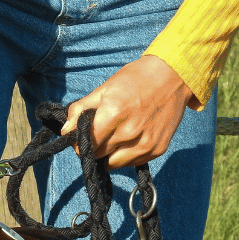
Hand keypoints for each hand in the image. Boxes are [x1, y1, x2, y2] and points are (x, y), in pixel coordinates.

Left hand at [61, 55, 194, 168]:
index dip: (79, 142)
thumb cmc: (134, 79)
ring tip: (113, 137)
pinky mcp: (157, 150)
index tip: (80, 136)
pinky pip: (131, 162)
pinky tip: (129, 138)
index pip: (86, 145)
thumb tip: (66, 131)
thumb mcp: (103, 89)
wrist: (173, 76)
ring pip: (113, 163)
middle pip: (98, 155)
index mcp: (113, 114)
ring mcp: (145, 143)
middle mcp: (130, 132)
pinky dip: (125, 155)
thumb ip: (80, 110)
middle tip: (98, 134)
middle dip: (93, 147)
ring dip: (108, 154)